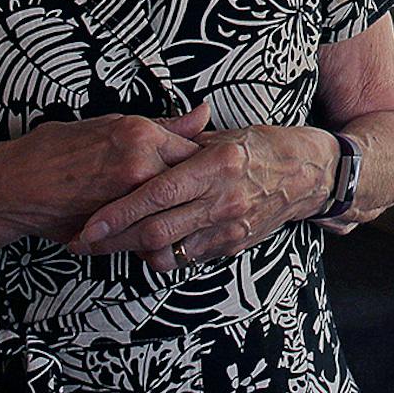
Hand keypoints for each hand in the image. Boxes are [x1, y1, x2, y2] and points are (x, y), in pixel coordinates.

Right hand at [0, 102, 209, 247]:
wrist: (10, 185)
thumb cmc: (55, 151)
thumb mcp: (110, 126)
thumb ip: (162, 127)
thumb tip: (203, 112)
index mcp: (142, 132)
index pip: (197, 153)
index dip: (200, 169)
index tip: (199, 178)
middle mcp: (141, 159)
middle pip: (191, 184)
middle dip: (192, 197)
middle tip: (187, 203)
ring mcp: (127, 193)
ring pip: (172, 212)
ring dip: (173, 219)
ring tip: (165, 220)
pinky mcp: (113, 223)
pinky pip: (148, 233)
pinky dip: (150, 237)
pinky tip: (142, 236)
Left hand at [69, 125, 333, 271]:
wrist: (312, 174)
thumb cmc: (266, 147)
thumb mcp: (228, 135)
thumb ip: (186, 143)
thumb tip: (147, 144)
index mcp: (216, 165)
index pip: (155, 194)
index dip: (117, 213)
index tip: (87, 224)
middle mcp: (222, 200)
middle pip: (154, 231)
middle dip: (111, 241)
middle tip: (82, 243)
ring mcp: (230, 227)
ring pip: (168, 251)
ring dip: (131, 252)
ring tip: (107, 245)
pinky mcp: (234, 245)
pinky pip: (188, 257)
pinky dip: (163, 254)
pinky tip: (147, 244)